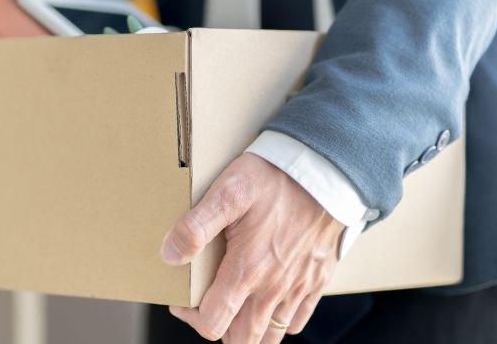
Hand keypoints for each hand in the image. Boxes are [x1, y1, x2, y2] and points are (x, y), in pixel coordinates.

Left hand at [161, 153, 344, 342]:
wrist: (327, 169)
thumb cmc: (276, 178)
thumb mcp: (227, 191)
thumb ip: (196, 226)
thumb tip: (169, 255)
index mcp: (248, 270)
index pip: (213, 323)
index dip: (191, 317)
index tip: (185, 297)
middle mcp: (274, 288)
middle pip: (241, 339)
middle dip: (219, 327)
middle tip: (208, 301)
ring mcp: (299, 287)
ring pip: (270, 335)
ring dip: (248, 328)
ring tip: (235, 303)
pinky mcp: (318, 280)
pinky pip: (297, 321)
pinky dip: (279, 320)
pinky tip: (267, 298)